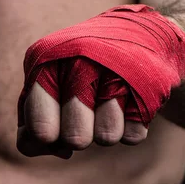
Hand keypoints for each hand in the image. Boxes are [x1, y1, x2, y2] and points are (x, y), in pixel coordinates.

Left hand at [17, 59, 147, 158]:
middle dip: (78, 136)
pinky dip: (131, 127)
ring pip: (105, 138)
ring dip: (106, 131)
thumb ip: (35, 121)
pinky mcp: (149, 83)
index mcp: (45, 60)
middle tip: (83, 114)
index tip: (53, 127)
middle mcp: (79, 60)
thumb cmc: (79, 69)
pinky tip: (128, 101)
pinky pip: (133, 136)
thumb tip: (55, 149)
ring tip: (106, 103)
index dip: (47, 138)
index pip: (39, 128)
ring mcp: (116, 69)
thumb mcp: (47, 84)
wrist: (137, 34)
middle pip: (74, 138)